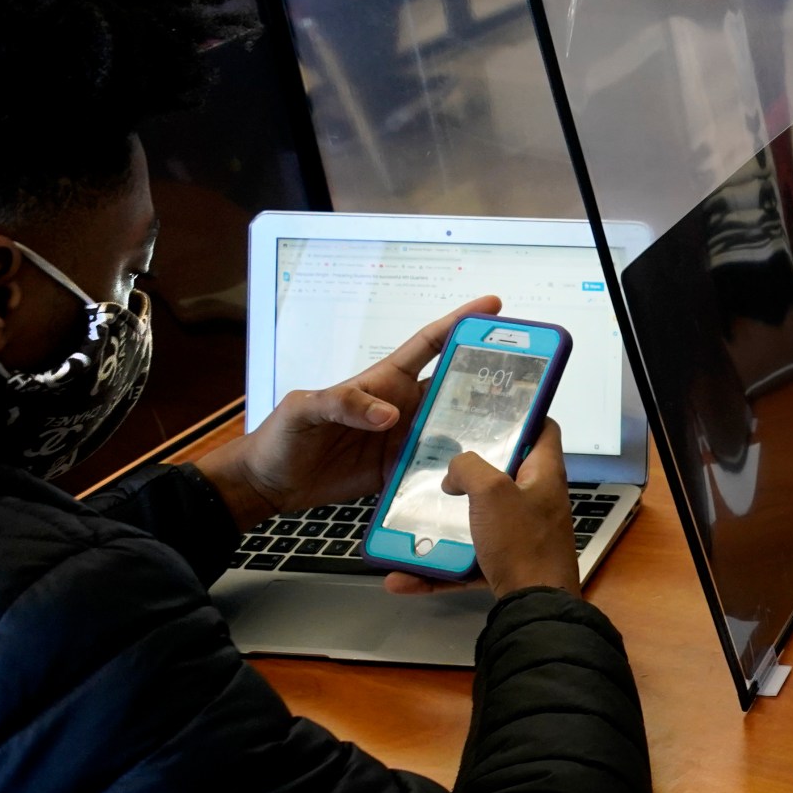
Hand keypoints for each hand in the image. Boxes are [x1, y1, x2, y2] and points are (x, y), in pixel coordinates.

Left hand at [196, 296, 502, 527]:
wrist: (267, 483)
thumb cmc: (281, 436)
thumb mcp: (303, 409)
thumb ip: (343, 404)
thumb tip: (389, 415)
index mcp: (384, 381)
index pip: (429, 344)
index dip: (460, 323)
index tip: (493, 308)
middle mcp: (401, 407)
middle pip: (454, 386)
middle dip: (488, 378)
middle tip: (524, 378)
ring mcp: (402, 440)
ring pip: (452, 428)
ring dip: (478, 429)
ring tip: (512, 430)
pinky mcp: (397, 472)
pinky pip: (434, 468)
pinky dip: (455, 471)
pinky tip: (475, 475)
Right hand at [385, 421, 579, 598]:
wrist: (535, 608)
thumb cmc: (522, 543)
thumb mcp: (492, 491)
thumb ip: (469, 468)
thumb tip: (456, 471)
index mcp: (543, 474)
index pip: (543, 429)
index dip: (522, 415)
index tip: (489, 414)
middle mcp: (536, 501)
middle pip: (503, 474)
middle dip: (468, 472)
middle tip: (436, 465)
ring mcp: (523, 535)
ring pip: (479, 521)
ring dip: (444, 525)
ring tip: (411, 520)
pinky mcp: (508, 565)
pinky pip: (467, 562)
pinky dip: (438, 569)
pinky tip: (402, 577)